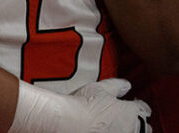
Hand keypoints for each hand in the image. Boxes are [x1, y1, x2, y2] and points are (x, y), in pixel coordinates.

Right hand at [10, 79, 150, 132]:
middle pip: (144, 125)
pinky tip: (104, 128)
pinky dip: (115, 131)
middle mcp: (131, 128)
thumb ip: (116, 85)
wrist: (69, 121)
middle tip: (126, 116)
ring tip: (115, 124)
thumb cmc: (83, 105)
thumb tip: (125, 84)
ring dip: (128, 128)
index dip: (137, 105)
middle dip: (137, 120)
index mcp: (132, 112)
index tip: (132, 103)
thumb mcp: (99, 88)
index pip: (143, 108)